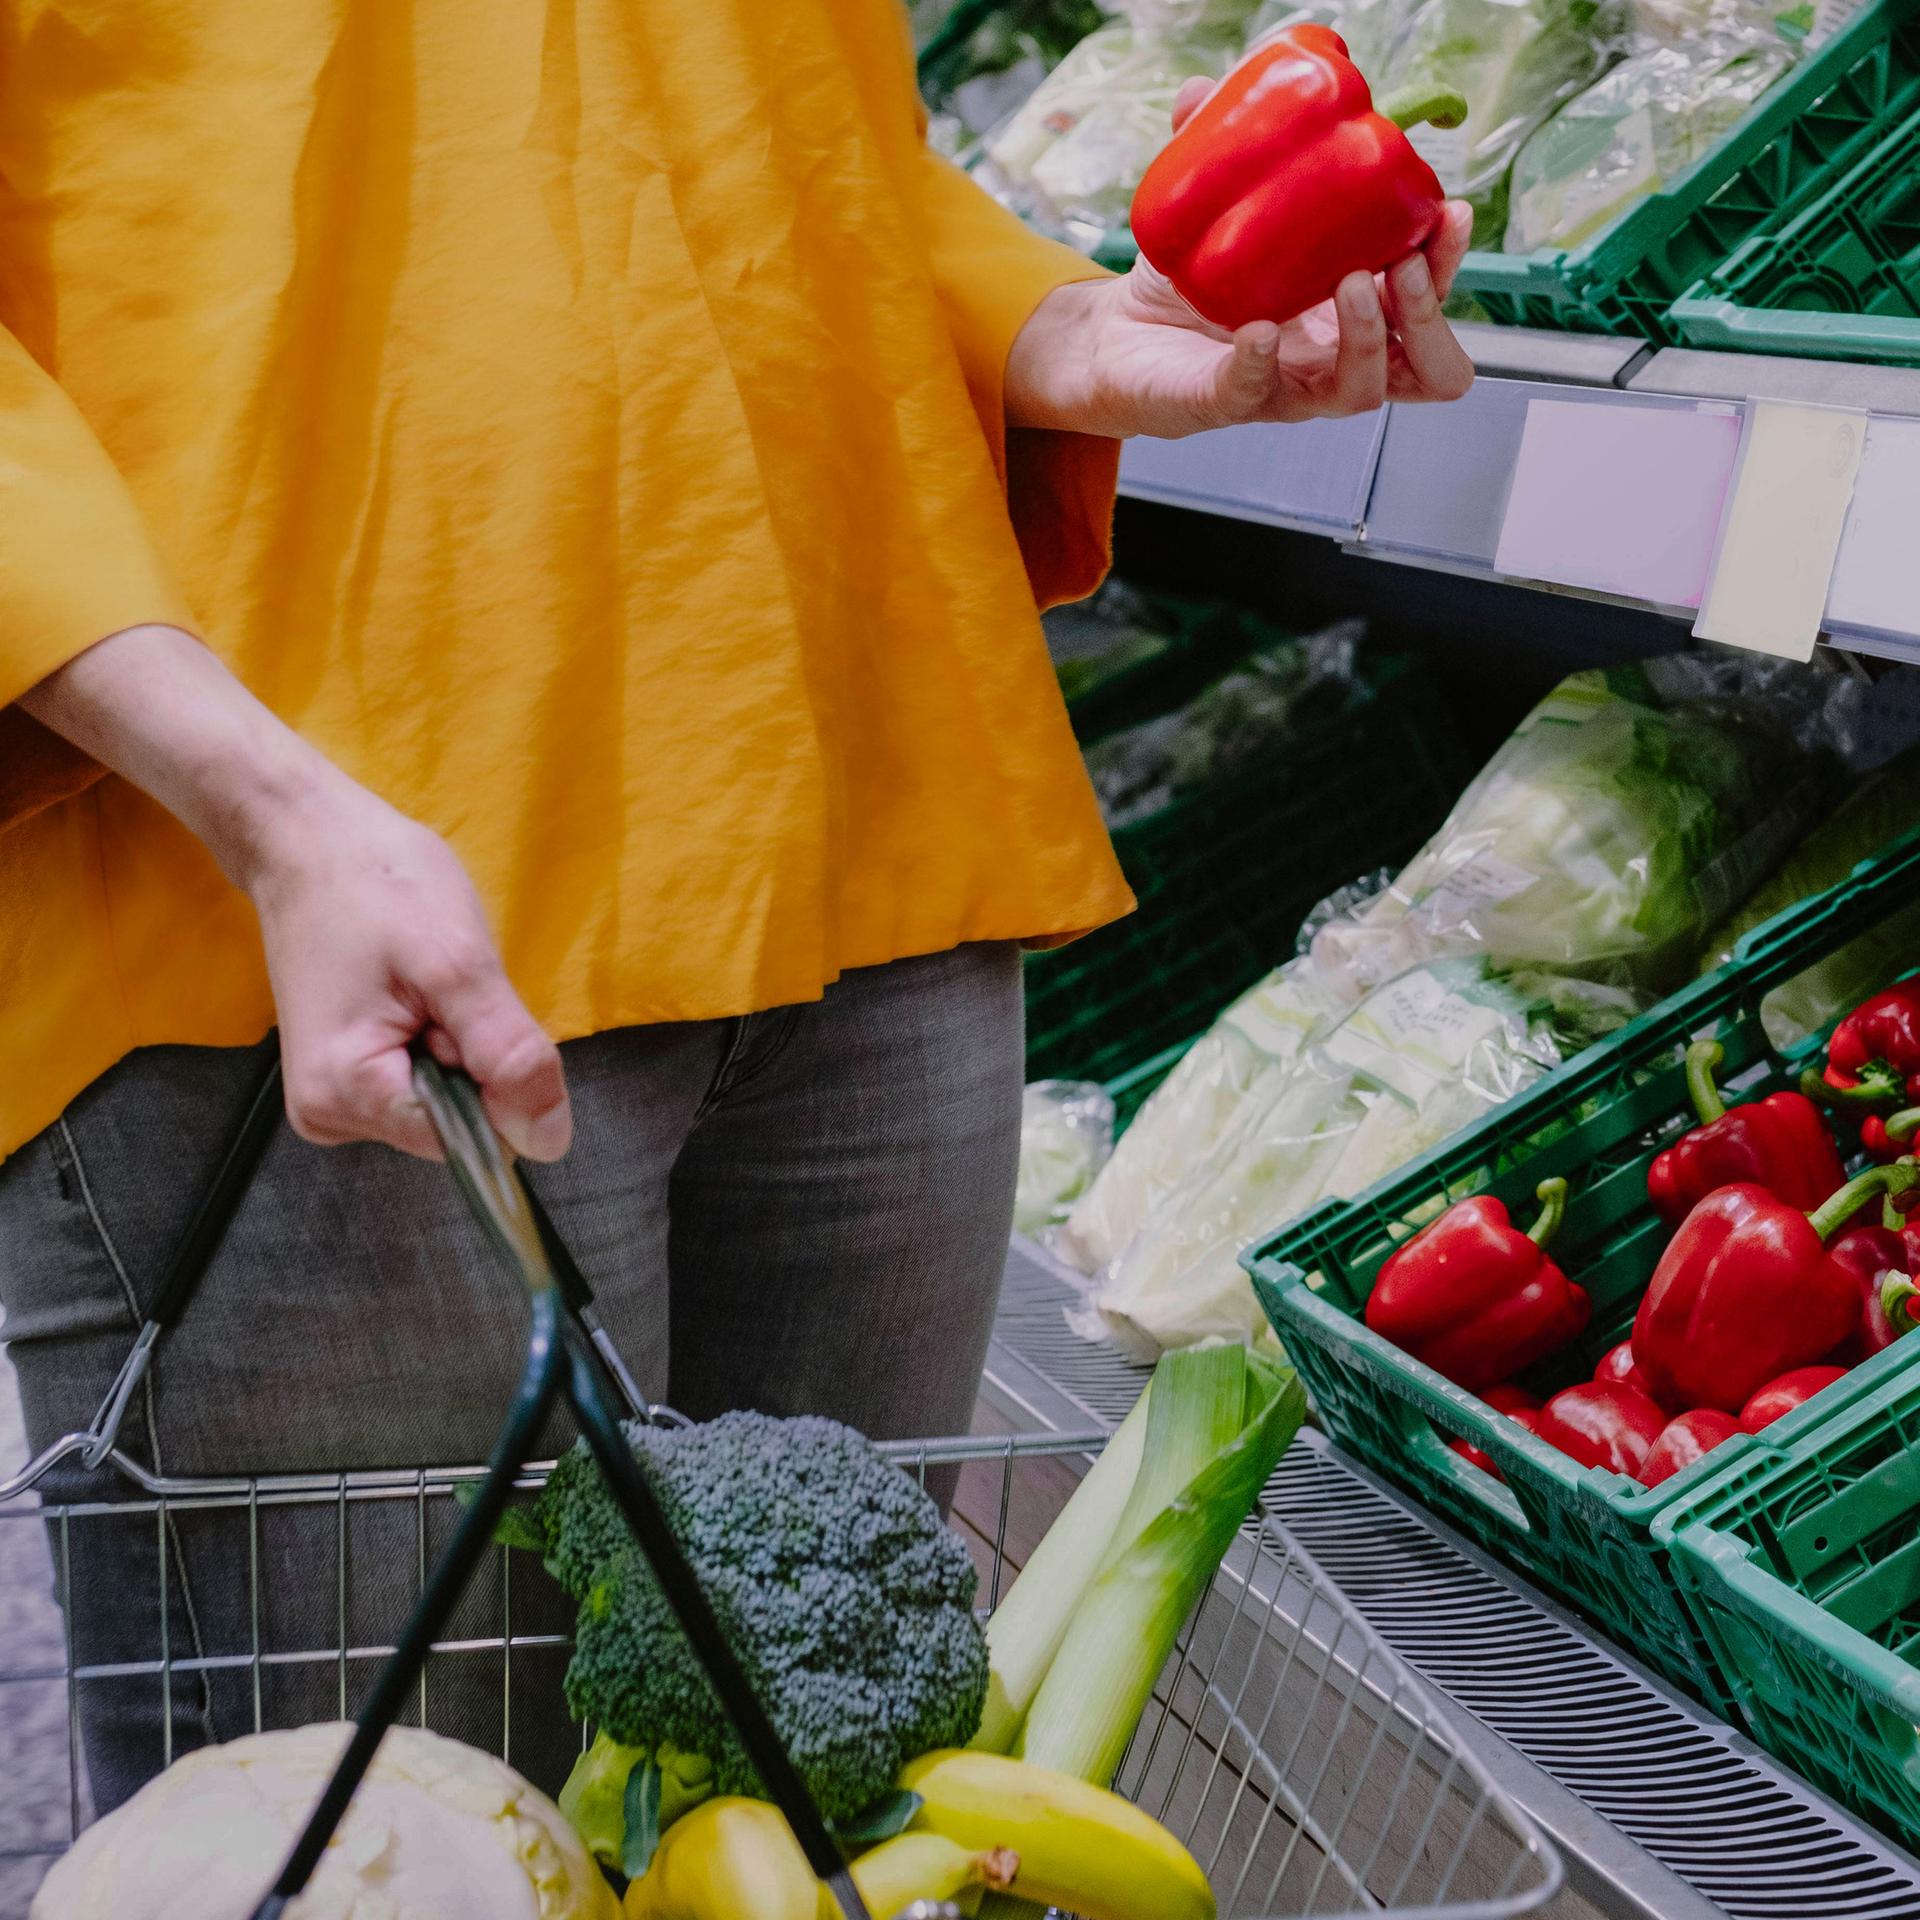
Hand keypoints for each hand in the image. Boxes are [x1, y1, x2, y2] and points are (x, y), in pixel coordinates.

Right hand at [246, 776, 571, 1160]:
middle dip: (472, 1055)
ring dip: (456, 1042)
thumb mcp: (460, 964)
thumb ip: (508, 1056)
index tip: (462, 1008)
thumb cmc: (376, 884)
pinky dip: (438, 1036)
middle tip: (439, 985)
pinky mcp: (347, 1077)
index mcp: (345, 1096)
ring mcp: (335, 1098)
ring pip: (445, 1097)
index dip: (495, 1079)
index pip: (468, 1137)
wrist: (310, 842)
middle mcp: (330, 1114)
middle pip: (455, 1120)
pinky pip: (426, 1078)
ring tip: (420, 982)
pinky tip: (412, 991)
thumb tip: (548, 1140)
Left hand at [1005, 81, 1474, 440]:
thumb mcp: (1215, 212)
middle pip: (1425, 369)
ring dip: (1368, 338)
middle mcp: (1333, 362)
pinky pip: (1257, 392)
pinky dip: (1261, 361)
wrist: (1119, 340)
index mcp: (1350, 316)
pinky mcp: (1229, 405)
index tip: (1447, 212)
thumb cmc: (1188, 285)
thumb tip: (1203, 87)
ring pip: (1359, 391)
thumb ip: (1219, 151)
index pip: (1428, 307)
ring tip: (1354, 282)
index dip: (1450, 265)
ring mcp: (1286, 391)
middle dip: (1428, 315)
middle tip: (1405, 264)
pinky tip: (1258, 331)